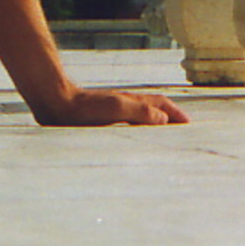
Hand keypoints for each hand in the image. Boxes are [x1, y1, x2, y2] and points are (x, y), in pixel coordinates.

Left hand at [32, 87, 189, 126]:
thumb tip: (164, 119)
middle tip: (182, 133)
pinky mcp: (101, 122)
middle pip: (153, 110)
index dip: (176, 113)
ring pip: (140, 118)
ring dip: (154, 126)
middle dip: (169, 118)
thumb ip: (140, 112)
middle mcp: (124, 106)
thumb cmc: (84, 107)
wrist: (55, 105)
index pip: (161, 104)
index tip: (189, 125)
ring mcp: (113, 113)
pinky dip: (136, 133)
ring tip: (163, 140)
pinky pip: (126, 127)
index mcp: (131, 102)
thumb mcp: (116, 108)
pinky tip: (132, 143)